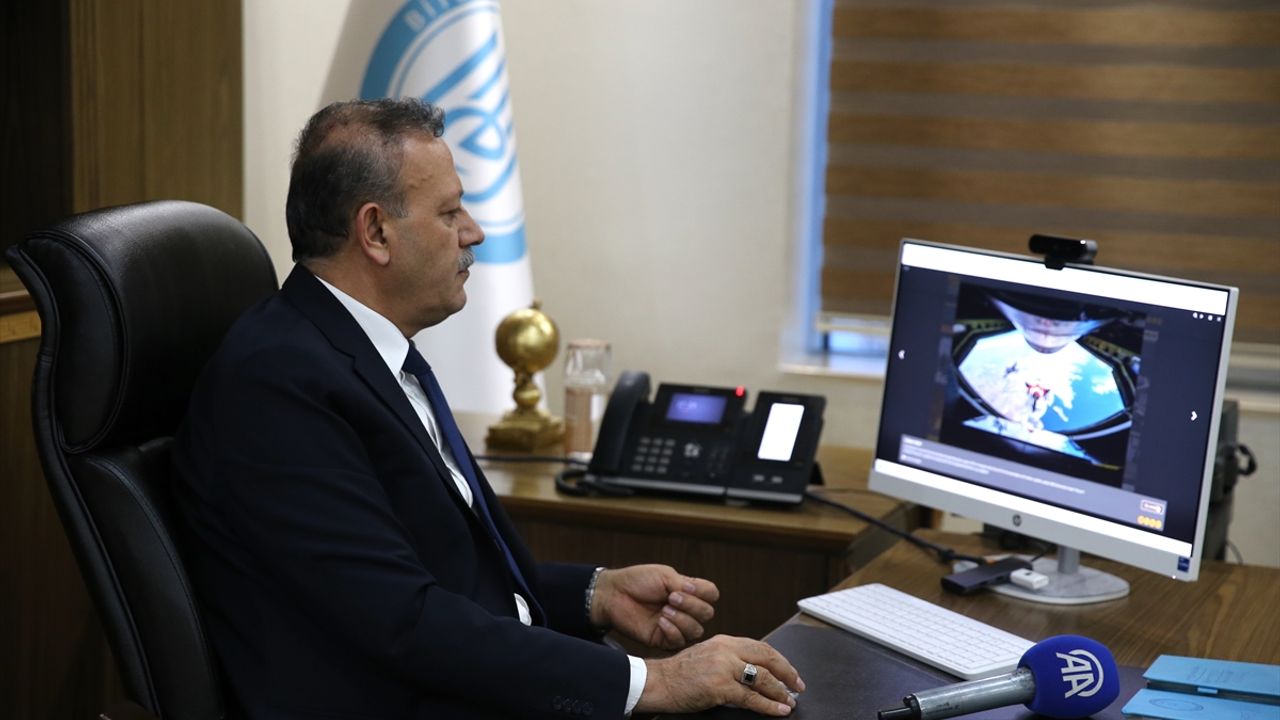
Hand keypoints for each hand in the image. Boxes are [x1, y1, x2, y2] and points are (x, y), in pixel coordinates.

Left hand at [590, 564, 718, 649]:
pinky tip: (660, 622)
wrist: (614, 594)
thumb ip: (686, 586)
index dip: (704, 592)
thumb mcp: (665, 576)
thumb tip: (703, 596)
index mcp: (688, 591)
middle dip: (692, 605)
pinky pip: (680, 642)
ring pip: (697, 630)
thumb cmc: (637, 581)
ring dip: (682, 619)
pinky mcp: (664, 640)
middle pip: (708, 614)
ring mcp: (676, 625)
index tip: (685, 586)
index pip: (712, 594)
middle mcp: (685, 609)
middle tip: (671, 598)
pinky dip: (673, 631)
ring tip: (664, 611)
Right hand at [634, 635, 804, 715]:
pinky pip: (751, 697)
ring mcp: (722, 667)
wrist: (657, 682)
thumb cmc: (678, 674)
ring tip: (790, 700)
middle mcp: (725, 650)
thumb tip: (756, 672)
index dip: (779, 660)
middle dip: (787, 672)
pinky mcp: (719, 687)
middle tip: (798, 685)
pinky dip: (769, 705)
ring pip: (762, 677)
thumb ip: (729, 659)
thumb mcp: (707, 656)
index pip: (760, 646)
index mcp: (724, 641)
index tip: (790, 672)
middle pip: (767, 657)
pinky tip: (779, 710)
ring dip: (781, 691)